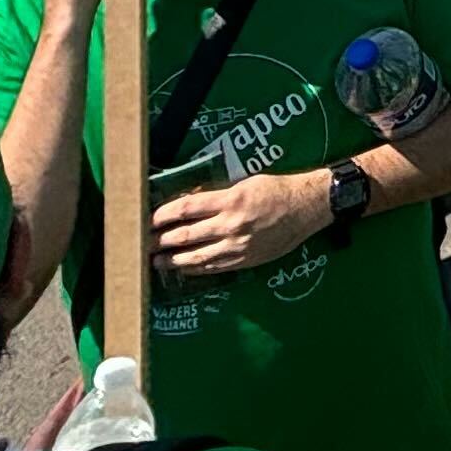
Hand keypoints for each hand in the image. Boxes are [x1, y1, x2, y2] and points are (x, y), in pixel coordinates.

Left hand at [152, 169, 326, 277]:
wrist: (307, 209)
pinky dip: (194, 268)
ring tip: (156, 260)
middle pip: (186, 235)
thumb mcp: (246, 182)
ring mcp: (237, 246)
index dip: (163, 215)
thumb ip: (218, 194)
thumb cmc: (277, 190)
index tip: (147, 219)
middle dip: (160, 240)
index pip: (186, 208)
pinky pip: (214, 267)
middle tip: (143, 243)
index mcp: (230, 200)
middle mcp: (231, 225)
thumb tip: (190, 203)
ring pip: (196, 256)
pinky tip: (182, 268)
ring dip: (172, 259)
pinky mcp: (245, 260)